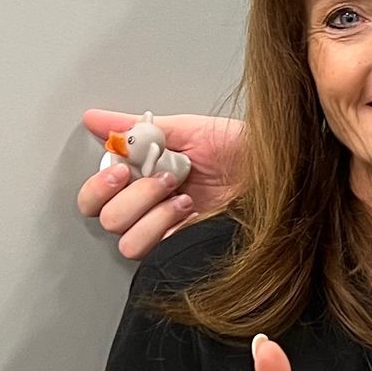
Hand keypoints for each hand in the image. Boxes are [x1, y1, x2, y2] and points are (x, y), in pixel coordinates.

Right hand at [78, 110, 243, 261]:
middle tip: (161, 177)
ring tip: (180, 193)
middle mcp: (149, 207)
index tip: (122, 167)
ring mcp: (165, 230)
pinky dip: (165, 227)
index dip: (99, 185)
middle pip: (104, 219)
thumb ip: (138, 128)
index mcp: (143, 177)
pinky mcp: (182, 248)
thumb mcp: (187, 130)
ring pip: (125, 241)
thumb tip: (94, 118)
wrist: (277, 170)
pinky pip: (152, 252)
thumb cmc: (242, 151)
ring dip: (150, 213)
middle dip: (131, 195)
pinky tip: (187, 209)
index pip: (95, 196)